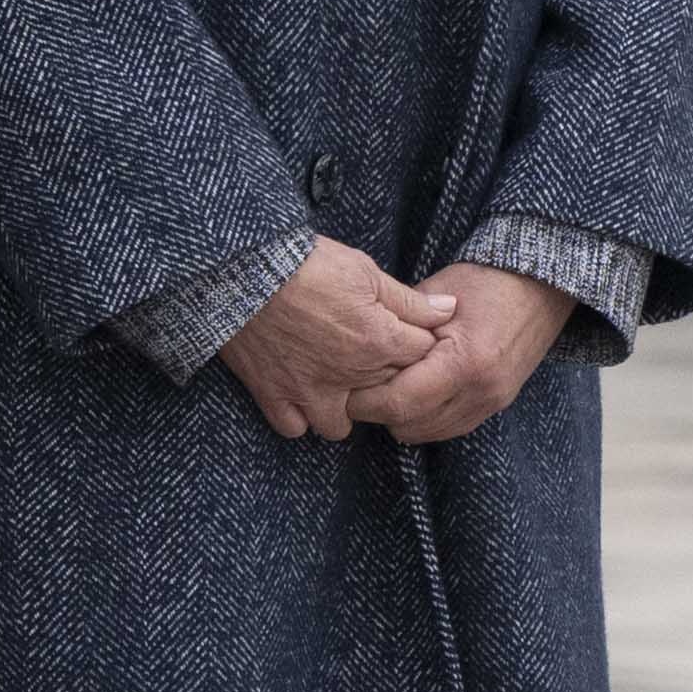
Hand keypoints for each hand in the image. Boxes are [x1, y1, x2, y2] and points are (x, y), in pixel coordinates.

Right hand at [215, 237, 448, 444]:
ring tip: (338, 382)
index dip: (417, 340)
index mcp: (379, 341)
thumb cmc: (305, 263)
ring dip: (345, 408)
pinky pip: (295, 428)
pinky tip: (302, 394)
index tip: (405, 330)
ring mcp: (309, 391)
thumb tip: (450, 309)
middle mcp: (350, 376)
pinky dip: (300, 416)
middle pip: (387, 391)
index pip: (422, 355)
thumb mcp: (364, 270)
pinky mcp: (273, 395)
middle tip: (370, 349)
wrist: (242, 270)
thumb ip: (410, 300)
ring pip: (343, 425)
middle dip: (386, 374)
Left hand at [368, 259, 577, 443]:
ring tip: (387, 386)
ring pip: (428, 433)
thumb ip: (399, 326)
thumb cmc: (486, 282)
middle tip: (360, 386)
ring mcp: (493, 401)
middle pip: (409, 425)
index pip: (398, 403)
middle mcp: (481, 391)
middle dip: (378, 411)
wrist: (542, 287)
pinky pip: (450, 427)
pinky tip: (414, 392)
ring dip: (402, 416)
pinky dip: (426, 417)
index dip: (363, 401)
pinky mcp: (498, 404)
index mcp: (465, 362)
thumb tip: (359, 351)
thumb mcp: (437, 295)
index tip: (344, 387)